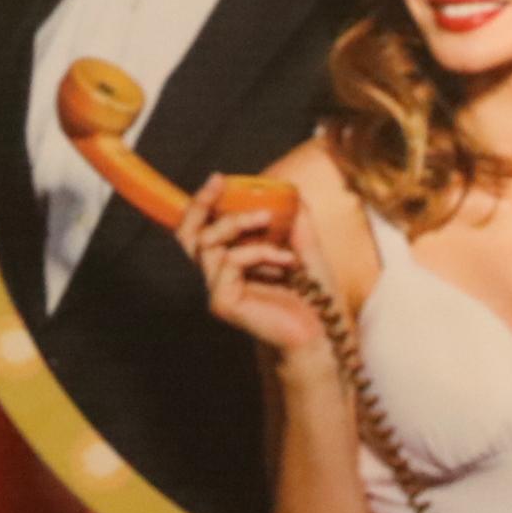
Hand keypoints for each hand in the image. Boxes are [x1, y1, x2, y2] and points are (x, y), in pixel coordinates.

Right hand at [188, 199, 338, 383]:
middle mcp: (219, 275)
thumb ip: (296, 223)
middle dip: (201, 205)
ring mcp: (218, 290)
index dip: (203, 203)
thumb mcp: (306, 249)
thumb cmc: (314, 297)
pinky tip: (286, 260)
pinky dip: (258, 252)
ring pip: (208, 244)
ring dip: (239, 223)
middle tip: (220, 184)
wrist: (323, 333)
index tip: (219, 179)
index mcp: (232, 262)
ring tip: (268, 219)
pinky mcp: (223, 303)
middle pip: (188, 234)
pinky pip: (229, 264)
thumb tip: (290, 191)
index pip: (202, 229)